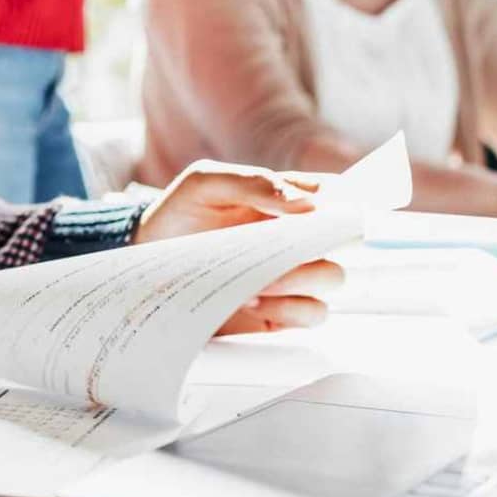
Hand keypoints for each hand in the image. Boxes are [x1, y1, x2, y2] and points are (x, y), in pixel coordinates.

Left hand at [133, 160, 344, 333]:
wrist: (148, 256)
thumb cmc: (181, 213)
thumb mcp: (205, 183)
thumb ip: (253, 182)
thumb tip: (306, 203)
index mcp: (288, 199)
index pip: (338, 195)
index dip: (348, 201)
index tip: (331, 210)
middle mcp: (298, 237)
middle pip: (346, 240)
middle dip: (322, 242)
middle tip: (285, 246)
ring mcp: (292, 274)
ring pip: (333, 278)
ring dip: (302, 277)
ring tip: (258, 279)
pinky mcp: (281, 310)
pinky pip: (313, 314)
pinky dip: (291, 308)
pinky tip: (254, 300)